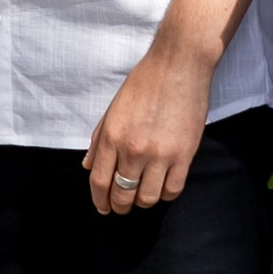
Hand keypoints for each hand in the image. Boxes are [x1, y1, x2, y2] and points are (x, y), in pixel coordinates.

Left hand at [85, 31, 216, 217]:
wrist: (179, 65)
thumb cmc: (144, 83)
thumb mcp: (113, 109)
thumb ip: (98, 139)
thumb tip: (88, 166)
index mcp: (111, 136)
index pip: (99, 181)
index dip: (100, 200)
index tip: (103, 207)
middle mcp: (133, 149)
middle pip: (122, 194)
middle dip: (119, 206)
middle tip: (121, 207)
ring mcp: (160, 154)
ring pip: (147, 197)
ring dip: (142, 201)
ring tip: (142, 195)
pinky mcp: (184, 155)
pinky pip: (173, 190)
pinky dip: (166, 194)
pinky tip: (162, 186)